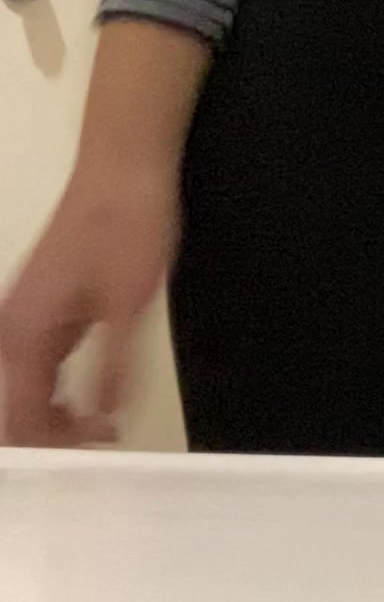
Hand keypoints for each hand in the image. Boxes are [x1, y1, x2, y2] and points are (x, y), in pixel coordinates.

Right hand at [0, 167, 177, 446]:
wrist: (122, 170)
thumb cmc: (126, 229)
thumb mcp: (130, 305)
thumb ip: (115, 367)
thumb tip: (105, 419)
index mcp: (24, 336)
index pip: (22, 420)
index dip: (57, 449)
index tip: (101, 454)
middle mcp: (11, 331)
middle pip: (18, 409)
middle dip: (55, 437)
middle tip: (107, 444)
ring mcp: (23, 317)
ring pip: (28, 387)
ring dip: (58, 415)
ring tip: (105, 428)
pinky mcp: (44, 306)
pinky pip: (41, 364)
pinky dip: (62, 387)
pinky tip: (96, 396)